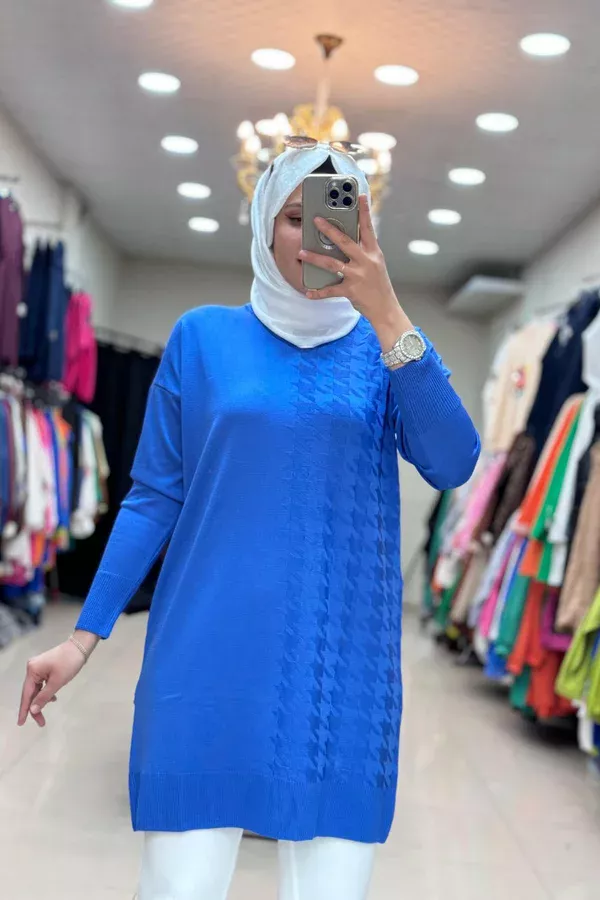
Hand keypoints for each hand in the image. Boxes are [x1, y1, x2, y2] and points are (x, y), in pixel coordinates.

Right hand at [17, 640, 87, 726]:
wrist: (80, 646)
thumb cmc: (69, 663)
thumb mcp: (57, 682)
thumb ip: (44, 697)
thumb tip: (32, 710)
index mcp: (32, 670)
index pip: (26, 694)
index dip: (24, 709)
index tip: (21, 723)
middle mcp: (32, 668)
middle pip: (31, 692)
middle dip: (35, 707)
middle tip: (41, 723)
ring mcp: (38, 667)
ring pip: (37, 689)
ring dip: (41, 700)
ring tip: (46, 714)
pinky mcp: (45, 667)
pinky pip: (42, 683)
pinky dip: (46, 692)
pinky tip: (52, 698)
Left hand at [298, 195, 412, 345]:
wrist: (386, 309)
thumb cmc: (379, 285)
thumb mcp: (376, 264)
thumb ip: (363, 251)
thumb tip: (346, 239)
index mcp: (374, 253)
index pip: (368, 228)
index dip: (364, 211)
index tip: (359, 195)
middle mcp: (366, 262)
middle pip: (345, 242)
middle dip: (329, 230)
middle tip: (315, 220)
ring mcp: (358, 276)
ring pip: (333, 264)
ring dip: (315, 258)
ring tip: (301, 252)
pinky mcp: (351, 291)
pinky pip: (331, 290)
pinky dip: (318, 292)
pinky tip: (308, 292)